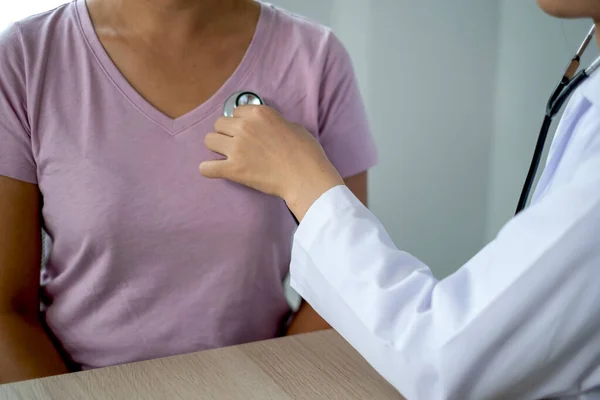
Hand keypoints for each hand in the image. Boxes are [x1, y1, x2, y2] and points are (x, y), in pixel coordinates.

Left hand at [200, 105, 343, 219]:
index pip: (235, 111)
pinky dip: (208, 169)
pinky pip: (206, 167)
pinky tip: (214, 170)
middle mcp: (244, 127)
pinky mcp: (233, 169)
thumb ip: (274, 123)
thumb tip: (267, 127)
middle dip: (226, 133)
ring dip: (216, 148)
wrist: (306, 177)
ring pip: (209, 140)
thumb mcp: (293, 126)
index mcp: (259, 113)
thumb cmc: (306, 153)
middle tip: (236, 145)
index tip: (246, 132)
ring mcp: (237, 148)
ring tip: (227, 156)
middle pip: (219, 124)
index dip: (240, 122)